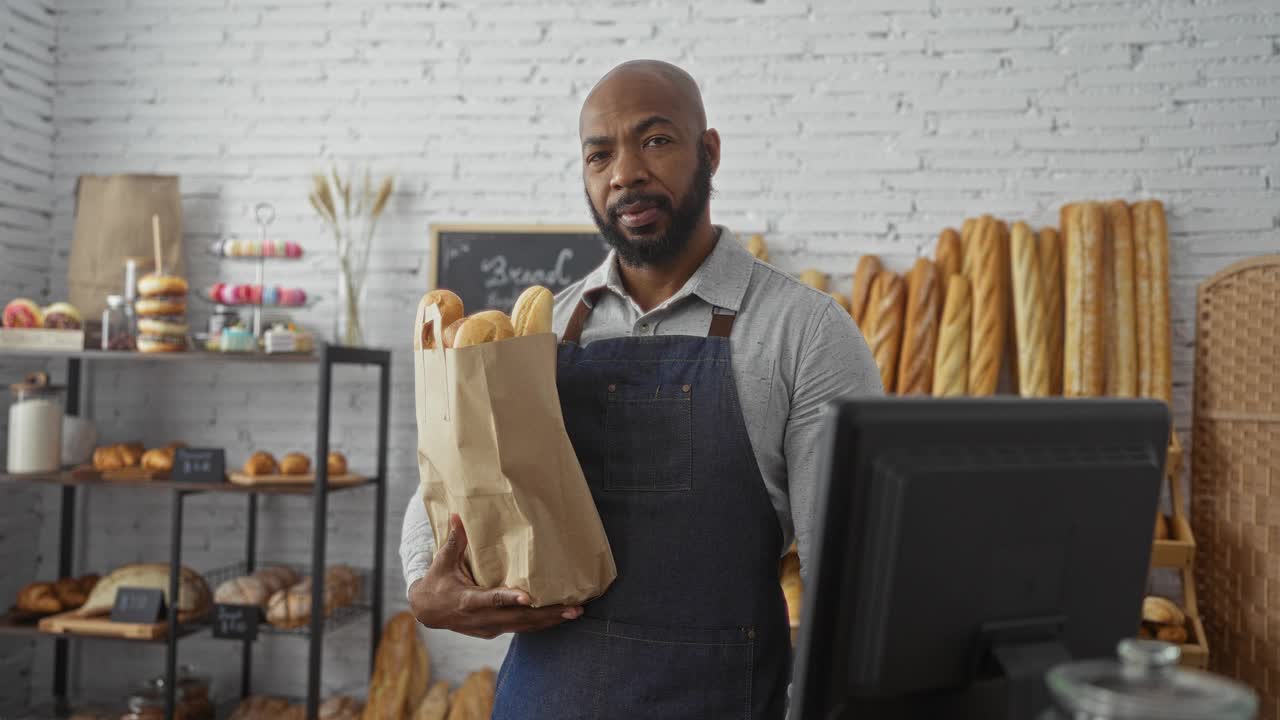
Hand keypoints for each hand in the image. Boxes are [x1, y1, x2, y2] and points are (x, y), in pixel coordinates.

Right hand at [408, 513, 583, 638]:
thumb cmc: (437, 582)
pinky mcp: (494, 631)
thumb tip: (458, 514)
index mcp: (468, 600)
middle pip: (518, 618)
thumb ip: (455, 540)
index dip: (509, 599)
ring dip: (550, 620)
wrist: (426, 612)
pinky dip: (539, 624)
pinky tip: (559, 617)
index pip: (491, 600)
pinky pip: (520, 628)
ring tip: (576, 613)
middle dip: (547, 614)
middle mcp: (481, 618)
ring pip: (523, 626)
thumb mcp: (442, 561)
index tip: (528, 598)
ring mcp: (489, 627)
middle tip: (574, 609)